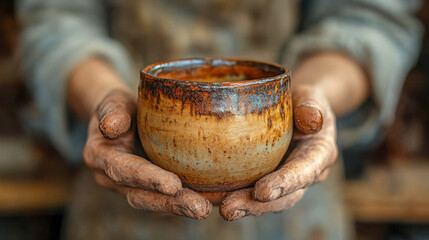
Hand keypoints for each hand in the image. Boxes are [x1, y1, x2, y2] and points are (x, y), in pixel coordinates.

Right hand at [83, 89, 211, 218]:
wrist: (120, 119)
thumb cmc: (119, 107)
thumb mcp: (113, 101)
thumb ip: (112, 111)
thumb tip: (110, 126)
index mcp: (101, 157)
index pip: (124, 170)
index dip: (148, 179)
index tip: (174, 185)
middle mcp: (112, 178)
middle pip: (141, 196)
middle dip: (171, 204)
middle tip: (200, 209)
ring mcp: (129, 188)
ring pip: (154, 203)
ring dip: (180, 208)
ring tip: (205, 209)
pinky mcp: (146, 190)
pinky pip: (164, 200)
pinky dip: (185, 202)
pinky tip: (209, 202)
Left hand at [219, 85, 337, 220]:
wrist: (297, 109)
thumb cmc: (302, 100)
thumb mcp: (311, 97)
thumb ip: (312, 107)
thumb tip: (313, 120)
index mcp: (319, 154)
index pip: (304, 171)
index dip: (285, 184)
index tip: (262, 192)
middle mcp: (305, 174)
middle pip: (283, 197)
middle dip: (256, 206)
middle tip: (228, 210)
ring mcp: (285, 181)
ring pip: (266, 201)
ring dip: (241, 206)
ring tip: (217, 208)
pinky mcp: (266, 179)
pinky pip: (250, 192)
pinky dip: (230, 196)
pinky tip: (208, 197)